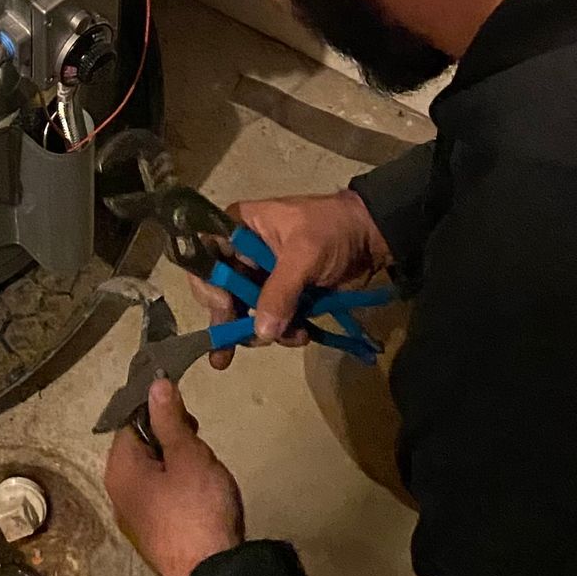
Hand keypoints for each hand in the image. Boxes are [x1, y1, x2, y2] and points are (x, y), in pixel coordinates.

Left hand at [105, 378, 244, 575]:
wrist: (214, 575)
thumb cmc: (199, 507)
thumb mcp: (188, 454)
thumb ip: (169, 418)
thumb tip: (154, 384)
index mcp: (119, 469)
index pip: (131, 421)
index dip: (159, 411)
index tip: (188, 415)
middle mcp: (118, 493)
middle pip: (140, 448)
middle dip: (170, 438)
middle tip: (199, 442)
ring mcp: (134, 519)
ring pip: (152, 474)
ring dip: (175, 464)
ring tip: (204, 469)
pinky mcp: (152, 537)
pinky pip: (159, 498)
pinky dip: (176, 489)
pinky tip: (199, 495)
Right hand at [196, 190, 388, 364]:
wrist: (371, 238)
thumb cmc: (333, 230)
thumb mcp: (304, 253)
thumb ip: (280, 291)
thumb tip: (260, 332)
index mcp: (239, 227)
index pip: (205, 255)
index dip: (207, 283)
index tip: (223, 307)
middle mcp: (243, 252)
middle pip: (219, 289)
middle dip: (230, 319)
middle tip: (229, 349)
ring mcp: (262, 276)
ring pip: (244, 311)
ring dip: (261, 331)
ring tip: (290, 337)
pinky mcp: (282, 296)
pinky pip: (268, 320)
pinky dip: (281, 333)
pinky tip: (300, 336)